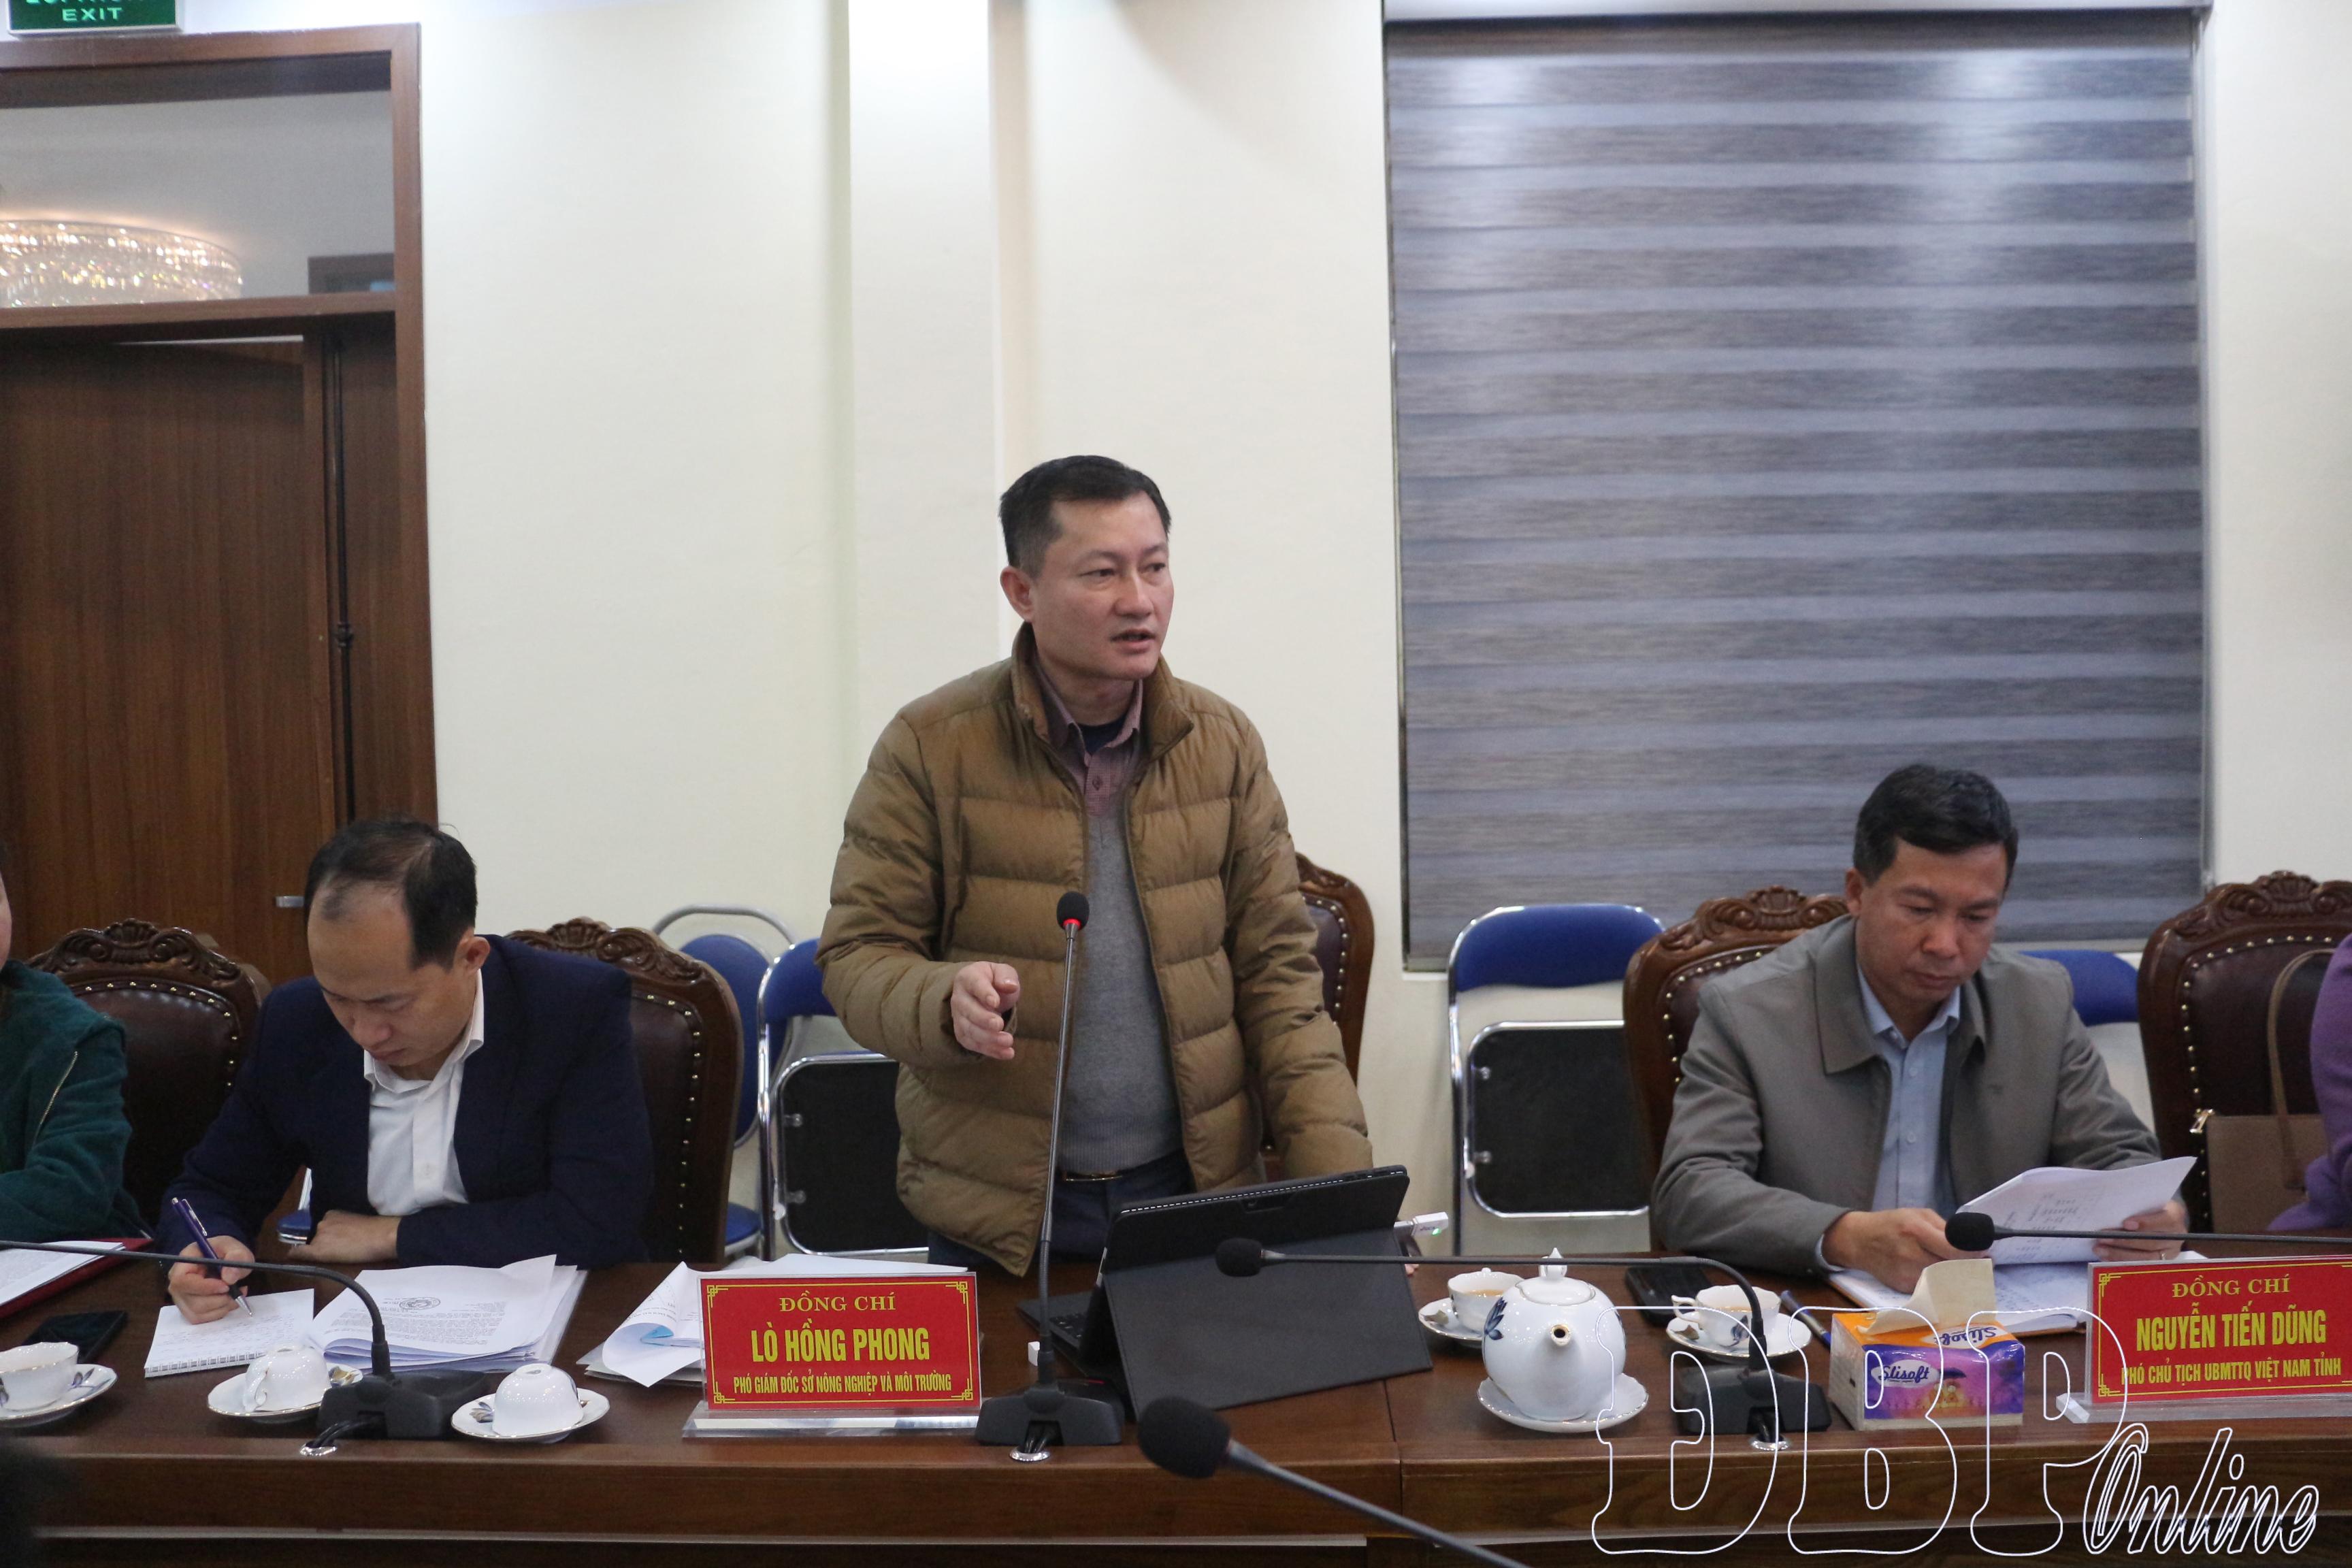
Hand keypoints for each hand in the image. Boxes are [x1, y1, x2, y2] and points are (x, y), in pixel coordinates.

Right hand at [167, 1235, 253, 1322]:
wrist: (224, 1261)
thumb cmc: (226, 1252)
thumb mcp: (236, 1248)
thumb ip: (236, 1257)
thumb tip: (229, 1277)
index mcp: (183, 1263)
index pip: (182, 1281)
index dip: (203, 1287)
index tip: (226, 1286)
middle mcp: (177, 1283)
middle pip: (191, 1301)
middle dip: (219, 1299)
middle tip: (238, 1289)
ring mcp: (181, 1299)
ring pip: (198, 1313)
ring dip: (222, 1306)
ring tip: (237, 1293)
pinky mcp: (189, 1310)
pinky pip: (203, 1319)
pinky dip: (220, 1312)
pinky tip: (230, 1300)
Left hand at [295, 1210, 402, 1263]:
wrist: (381, 1236)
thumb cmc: (377, 1229)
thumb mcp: (356, 1222)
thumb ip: (343, 1226)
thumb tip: (340, 1237)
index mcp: (332, 1213)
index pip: (322, 1227)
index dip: (325, 1236)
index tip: (332, 1242)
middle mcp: (322, 1222)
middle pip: (315, 1236)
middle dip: (321, 1243)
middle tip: (337, 1251)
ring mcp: (319, 1236)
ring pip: (311, 1246)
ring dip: (317, 1251)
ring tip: (334, 1258)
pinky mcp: (318, 1250)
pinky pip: (299, 1253)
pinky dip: (295, 1255)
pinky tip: (291, 1257)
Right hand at [949, 962, 1019, 1059]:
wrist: (981, 992)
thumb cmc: (993, 980)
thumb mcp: (1001, 971)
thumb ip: (1006, 976)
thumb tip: (1010, 986)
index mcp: (968, 978)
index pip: (975, 984)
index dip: (984, 994)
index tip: (995, 1003)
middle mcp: (959, 998)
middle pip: (968, 1010)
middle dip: (983, 1019)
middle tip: (999, 1025)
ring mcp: (958, 1017)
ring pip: (969, 1030)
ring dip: (988, 1038)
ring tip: (1008, 1041)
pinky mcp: (963, 1033)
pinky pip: (973, 1044)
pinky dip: (989, 1050)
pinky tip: (1006, 1053)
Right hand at [1822, 1207, 1977, 1293]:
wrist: (1857, 1241)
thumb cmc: (1889, 1223)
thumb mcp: (1916, 1214)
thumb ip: (1943, 1227)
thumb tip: (1969, 1244)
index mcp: (1916, 1230)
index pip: (1954, 1250)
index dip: (1974, 1254)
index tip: (1985, 1254)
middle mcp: (1911, 1254)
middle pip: (1952, 1268)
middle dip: (1968, 1267)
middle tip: (1978, 1265)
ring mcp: (1906, 1273)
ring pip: (1944, 1281)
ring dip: (1955, 1277)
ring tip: (1962, 1271)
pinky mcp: (1903, 1287)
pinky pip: (1930, 1287)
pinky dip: (1939, 1283)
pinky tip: (1940, 1277)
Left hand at [2096, 1199, 2187, 1260]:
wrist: (2162, 1217)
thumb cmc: (2149, 1207)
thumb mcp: (2147, 1202)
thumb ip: (2135, 1207)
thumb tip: (2110, 1213)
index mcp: (2175, 1216)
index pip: (2164, 1221)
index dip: (2145, 1223)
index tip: (2125, 1224)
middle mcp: (2176, 1236)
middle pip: (2151, 1242)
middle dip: (2124, 1241)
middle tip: (2102, 1238)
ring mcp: (2170, 1252)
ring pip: (2145, 1257)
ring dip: (2119, 1254)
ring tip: (2099, 1249)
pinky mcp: (2161, 1263)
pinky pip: (2141, 1265)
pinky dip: (2122, 1261)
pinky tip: (2106, 1257)